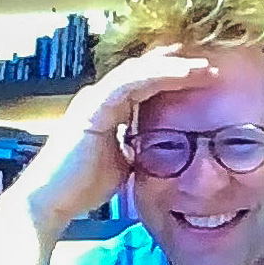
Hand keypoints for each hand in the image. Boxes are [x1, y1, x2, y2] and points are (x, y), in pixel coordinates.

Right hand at [6, 51, 211, 234]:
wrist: (52, 201)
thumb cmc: (83, 187)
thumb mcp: (124, 164)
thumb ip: (141, 150)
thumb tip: (165, 151)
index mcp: (108, 109)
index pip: (145, 85)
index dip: (174, 78)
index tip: (205, 78)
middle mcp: (100, 97)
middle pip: (144, 71)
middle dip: (178, 65)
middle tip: (211, 63)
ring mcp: (95, 99)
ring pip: (140, 71)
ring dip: (174, 65)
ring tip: (204, 65)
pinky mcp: (93, 106)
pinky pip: (131, 82)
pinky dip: (159, 75)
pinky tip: (183, 73)